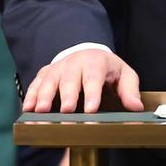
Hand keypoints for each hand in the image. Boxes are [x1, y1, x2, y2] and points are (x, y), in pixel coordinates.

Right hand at [23, 49, 143, 113]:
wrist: (88, 55)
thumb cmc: (108, 70)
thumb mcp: (124, 75)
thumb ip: (129, 90)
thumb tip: (136, 107)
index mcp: (96, 62)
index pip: (94, 76)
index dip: (93, 92)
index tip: (91, 109)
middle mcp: (75, 63)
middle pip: (71, 78)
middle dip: (68, 95)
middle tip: (67, 111)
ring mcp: (58, 68)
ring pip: (50, 80)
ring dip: (45, 95)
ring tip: (42, 111)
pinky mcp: (45, 74)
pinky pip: (36, 83)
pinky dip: (31, 95)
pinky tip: (28, 108)